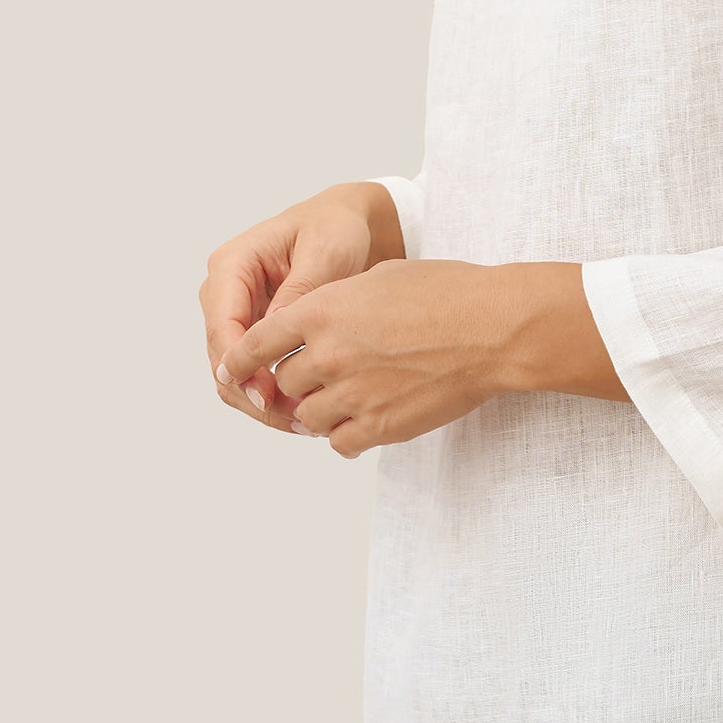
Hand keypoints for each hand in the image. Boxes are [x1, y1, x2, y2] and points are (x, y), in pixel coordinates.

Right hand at [200, 183, 400, 431]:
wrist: (347, 225)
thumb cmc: (335, 229)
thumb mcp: (326, 252)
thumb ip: (299, 291)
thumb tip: (272, 333)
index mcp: (231, 266)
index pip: (222, 327)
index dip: (241, 367)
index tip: (268, 396)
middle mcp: (224, 293)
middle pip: (222, 359)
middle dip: (252, 394)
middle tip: (294, 420)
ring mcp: (236, 315)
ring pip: (232, 374)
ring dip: (261, 403)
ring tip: (303, 423)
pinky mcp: (253, 333)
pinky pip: (252, 372)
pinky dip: (271, 396)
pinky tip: (303, 412)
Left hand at [213, 259, 519, 456]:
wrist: (492, 329)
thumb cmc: (447, 294)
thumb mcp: (380, 278)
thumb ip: (336, 303)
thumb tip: (317, 322)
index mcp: (322, 310)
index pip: (256, 342)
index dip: (240, 359)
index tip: (231, 372)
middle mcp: (328, 354)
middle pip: (282, 382)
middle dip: (297, 380)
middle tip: (326, 374)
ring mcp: (352, 394)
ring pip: (306, 417)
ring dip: (320, 409)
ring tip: (349, 397)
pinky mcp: (378, 427)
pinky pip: (338, 443)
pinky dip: (345, 435)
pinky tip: (365, 420)